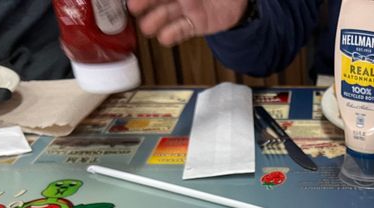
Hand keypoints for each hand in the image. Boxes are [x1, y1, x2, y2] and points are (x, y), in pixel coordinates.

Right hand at [127, 0, 248, 45]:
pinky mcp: (196, 24)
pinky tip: (164, 38)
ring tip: (147, 28)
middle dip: (145, 3)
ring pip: (167, 15)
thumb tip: (182, 0)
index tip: (134, 0)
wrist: (239, 0)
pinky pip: (183, 30)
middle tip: (133, 8)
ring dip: (155, 21)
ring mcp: (188, 9)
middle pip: (159, 0)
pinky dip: (173, 35)